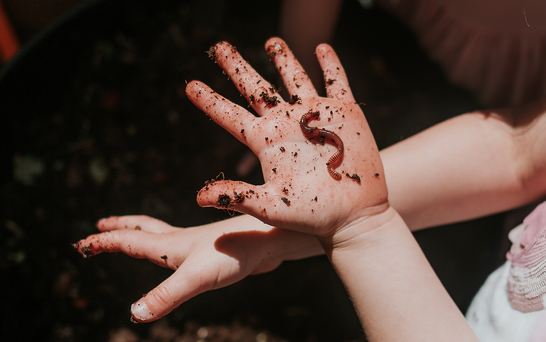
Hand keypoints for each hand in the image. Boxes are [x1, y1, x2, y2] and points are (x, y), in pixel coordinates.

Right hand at [73, 214, 320, 322]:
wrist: (270, 240)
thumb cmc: (233, 254)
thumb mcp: (194, 280)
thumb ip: (164, 297)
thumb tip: (133, 315)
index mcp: (168, 245)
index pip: (127, 241)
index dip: (103, 243)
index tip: (81, 243)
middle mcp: (180, 241)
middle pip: (142, 229)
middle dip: (120, 228)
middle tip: (101, 225)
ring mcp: (198, 245)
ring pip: (164, 236)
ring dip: (144, 234)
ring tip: (137, 237)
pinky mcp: (215, 252)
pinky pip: (185, 248)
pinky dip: (172, 246)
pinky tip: (184, 256)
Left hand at [188, 38, 388, 242]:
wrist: (355, 217)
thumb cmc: (311, 217)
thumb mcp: (269, 206)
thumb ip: (237, 196)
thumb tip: (198, 198)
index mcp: (265, 142)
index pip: (230, 115)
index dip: (209, 100)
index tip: (189, 86)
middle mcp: (287, 124)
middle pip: (256, 88)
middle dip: (237, 67)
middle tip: (219, 47)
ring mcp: (316, 117)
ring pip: (295, 78)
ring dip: (284, 58)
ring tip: (271, 41)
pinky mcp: (345, 114)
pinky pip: (336, 81)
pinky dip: (330, 64)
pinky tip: (321, 48)